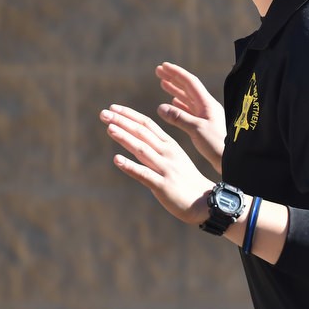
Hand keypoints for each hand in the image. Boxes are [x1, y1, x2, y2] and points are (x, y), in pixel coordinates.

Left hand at [101, 103, 212, 224]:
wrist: (204, 201)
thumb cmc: (186, 179)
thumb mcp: (174, 158)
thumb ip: (157, 148)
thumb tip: (136, 139)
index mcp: (170, 145)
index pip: (148, 124)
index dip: (130, 115)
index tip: (113, 108)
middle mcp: (167, 153)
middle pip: (143, 133)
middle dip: (122, 121)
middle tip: (104, 113)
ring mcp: (166, 168)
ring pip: (142, 149)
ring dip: (125, 138)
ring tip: (109, 128)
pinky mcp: (163, 185)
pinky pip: (144, 174)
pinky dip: (130, 166)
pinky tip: (116, 160)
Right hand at [155, 62, 225, 172]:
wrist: (230, 159)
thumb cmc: (217, 145)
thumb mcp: (196, 130)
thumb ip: (179, 118)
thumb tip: (161, 107)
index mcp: (207, 104)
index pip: (190, 83)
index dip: (176, 73)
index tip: (163, 66)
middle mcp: (207, 107)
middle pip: (188, 88)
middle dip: (173, 78)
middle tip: (159, 71)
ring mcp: (206, 115)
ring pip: (188, 98)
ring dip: (175, 90)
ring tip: (163, 83)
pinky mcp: (204, 125)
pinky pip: (189, 110)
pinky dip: (179, 104)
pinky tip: (173, 103)